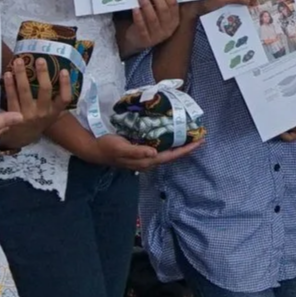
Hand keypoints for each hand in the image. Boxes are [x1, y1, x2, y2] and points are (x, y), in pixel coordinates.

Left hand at [0, 58, 74, 150]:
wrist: (21, 138)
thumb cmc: (38, 122)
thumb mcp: (52, 116)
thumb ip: (58, 103)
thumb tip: (67, 81)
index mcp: (54, 112)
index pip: (65, 99)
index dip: (66, 85)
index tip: (64, 70)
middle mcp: (42, 113)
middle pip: (45, 91)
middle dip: (43, 74)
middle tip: (40, 59)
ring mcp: (27, 114)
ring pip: (25, 91)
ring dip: (21, 74)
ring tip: (19, 61)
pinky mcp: (12, 115)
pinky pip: (11, 96)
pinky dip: (9, 84)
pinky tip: (7, 73)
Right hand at [87, 131, 206, 172]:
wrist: (94, 149)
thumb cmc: (108, 148)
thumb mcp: (121, 148)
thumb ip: (137, 152)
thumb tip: (155, 153)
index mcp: (146, 161)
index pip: (170, 156)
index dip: (185, 149)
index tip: (199, 142)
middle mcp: (148, 160)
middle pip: (172, 155)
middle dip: (187, 147)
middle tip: (201, 137)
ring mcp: (145, 157)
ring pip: (167, 152)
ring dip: (179, 145)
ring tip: (191, 136)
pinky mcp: (142, 151)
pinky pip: (160, 147)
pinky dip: (169, 141)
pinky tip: (173, 135)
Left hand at [124, 0, 182, 49]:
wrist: (138, 40)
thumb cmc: (149, 22)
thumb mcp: (158, 13)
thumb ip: (159, 2)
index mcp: (175, 20)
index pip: (173, 4)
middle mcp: (168, 28)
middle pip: (164, 9)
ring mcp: (157, 35)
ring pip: (153, 17)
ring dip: (146, 3)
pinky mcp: (145, 39)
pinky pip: (142, 26)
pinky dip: (138, 16)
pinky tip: (134, 8)